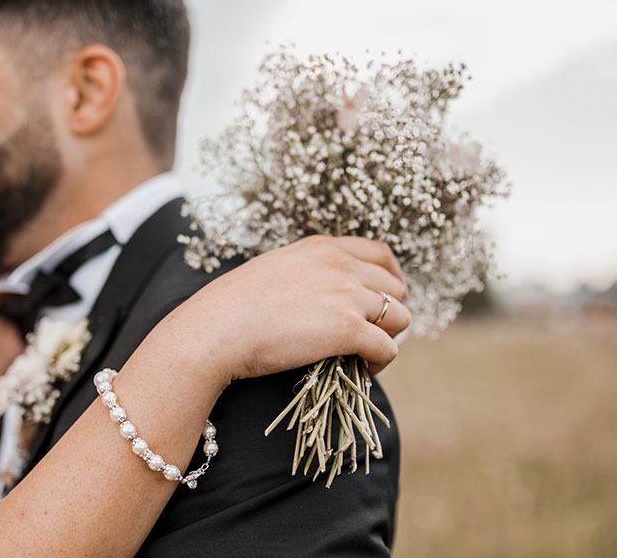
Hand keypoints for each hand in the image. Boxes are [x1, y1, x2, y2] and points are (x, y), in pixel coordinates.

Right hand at [170, 236, 410, 384]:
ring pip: (400, 317)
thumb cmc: (232, 306)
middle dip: (387, 313)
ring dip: (387, 337)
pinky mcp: (347, 329)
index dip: (390, 279)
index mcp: (322, 247)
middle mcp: (340, 264)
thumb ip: (306, 272)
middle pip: (395, 288)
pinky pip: (387, 348)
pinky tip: (362, 369)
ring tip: (366, 354)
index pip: (381, 254)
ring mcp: (346, 295)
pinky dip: (379, 362)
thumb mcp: (274, 269)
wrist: (215, 329)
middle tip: (369, 333)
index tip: (384, 298)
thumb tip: (322, 294)